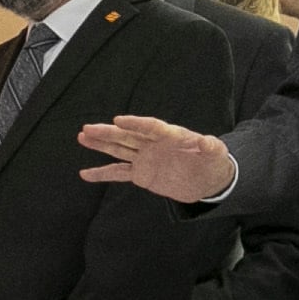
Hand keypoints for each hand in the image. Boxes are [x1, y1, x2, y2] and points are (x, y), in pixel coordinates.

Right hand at [77, 113, 238, 202]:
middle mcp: (153, 144)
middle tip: (88, 128)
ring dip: (101, 144)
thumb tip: (208, 142)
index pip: (150, 127)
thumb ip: (211, 147)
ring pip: (119, 149)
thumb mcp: (216, 153)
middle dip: (108, 132)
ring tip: (82, 137)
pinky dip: (102, 174)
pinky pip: (118, 173)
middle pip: (128, 136)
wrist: (207, 179)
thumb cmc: (212, 161)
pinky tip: (85, 173)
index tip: (119, 120)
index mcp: (170, 136)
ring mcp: (144, 158)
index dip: (136, 123)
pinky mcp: (141, 174)